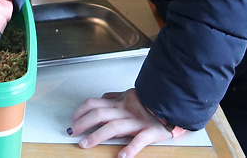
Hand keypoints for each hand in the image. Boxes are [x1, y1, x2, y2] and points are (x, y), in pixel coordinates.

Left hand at [69, 89, 186, 156]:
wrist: (174, 104)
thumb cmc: (152, 102)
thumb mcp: (131, 95)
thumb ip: (116, 97)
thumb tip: (103, 96)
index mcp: (120, 102)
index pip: (95, 103)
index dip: (81, 111)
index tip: (73, 120)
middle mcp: (126, 110)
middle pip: (100, 114)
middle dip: (83, 123)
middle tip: (73, 132)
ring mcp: (137, 121)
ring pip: (114, 126)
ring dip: (97, 135)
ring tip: (86, 145)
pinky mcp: (150, 131)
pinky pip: (140, 139)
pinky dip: (131, 148)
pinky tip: (121, 156)